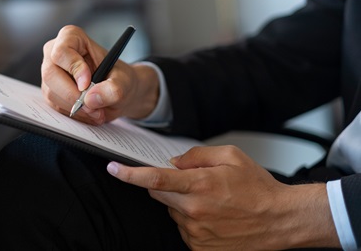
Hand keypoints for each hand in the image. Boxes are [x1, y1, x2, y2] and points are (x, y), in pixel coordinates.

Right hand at [41, 25, 158, 124]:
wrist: (117, 91)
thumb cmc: (119, 78)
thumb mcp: (124, 81)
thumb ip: (114, 88)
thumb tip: (92, 98)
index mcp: (71, 38)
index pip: (62, 52)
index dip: (74, 68)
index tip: (88, 84)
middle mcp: (55, 53)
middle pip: (50, 74)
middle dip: (73, 95)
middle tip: (94, 107)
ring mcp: (50, 73)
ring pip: (51, 93)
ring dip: (75, 107)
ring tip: (97, 111)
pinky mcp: (50, 91)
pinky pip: (54, 106)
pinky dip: (73, 113)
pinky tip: (89, 112)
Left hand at [107, 145, 339, 249]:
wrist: (281, 220)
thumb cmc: (259, 188)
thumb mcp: (230, 156)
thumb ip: (196, 155)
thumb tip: (173, 162)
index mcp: (200, 185)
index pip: (155, 178)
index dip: (130, 174)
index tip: (114, 169)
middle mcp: (194, 210)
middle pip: (160, 194)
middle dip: (168, 185)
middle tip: (194, 183)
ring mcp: (197, 232)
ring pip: (173, 212)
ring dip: (183, 204)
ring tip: (213, 202)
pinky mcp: (201, 248)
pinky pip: (185, 229)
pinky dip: (193, 221)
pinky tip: (215, 217)